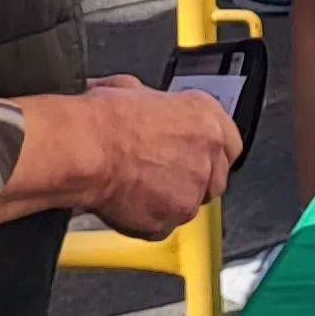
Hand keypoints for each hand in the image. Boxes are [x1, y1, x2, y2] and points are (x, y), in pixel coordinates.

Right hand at [70, 75, 242, 239]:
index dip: (208, 152)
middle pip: (214, 178)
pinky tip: (126, 203)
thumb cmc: (104, 121)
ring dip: (168, 200)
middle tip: (161, 175)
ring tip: (137, 187)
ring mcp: (192, 191)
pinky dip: (146, 220)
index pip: (229, 143)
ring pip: (189, 205)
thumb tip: (138, 99)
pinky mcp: (171, 220)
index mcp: (205, 118)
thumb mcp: (132, 89)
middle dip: (190, 179)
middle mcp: (208, 155)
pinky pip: (163, 226)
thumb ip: (152, 101)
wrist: (85, 150)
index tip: (194, 155)